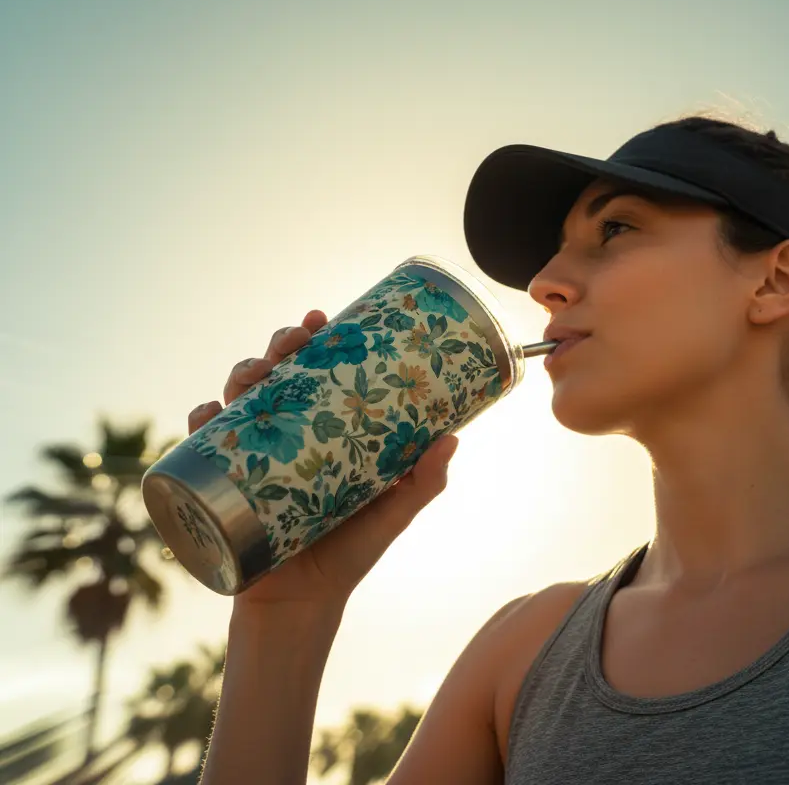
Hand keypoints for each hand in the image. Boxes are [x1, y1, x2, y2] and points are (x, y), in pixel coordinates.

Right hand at [187, 309, 458, 613]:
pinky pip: (200, 444)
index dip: (315, 339)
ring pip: (237, 397)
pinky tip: (209, 413)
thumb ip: (424, 482)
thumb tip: (453, 439)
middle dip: (276, 345)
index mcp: (324, 429)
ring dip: (240, 373)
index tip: (322, 318)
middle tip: (292, 340)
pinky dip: (200, 422)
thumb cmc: (351, 554)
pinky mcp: (221, 482)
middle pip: (275, 373)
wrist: (303, 605)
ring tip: (255, 373)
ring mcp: (250, 454)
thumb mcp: (393, 514)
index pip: (317, 371)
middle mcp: (285, 433)